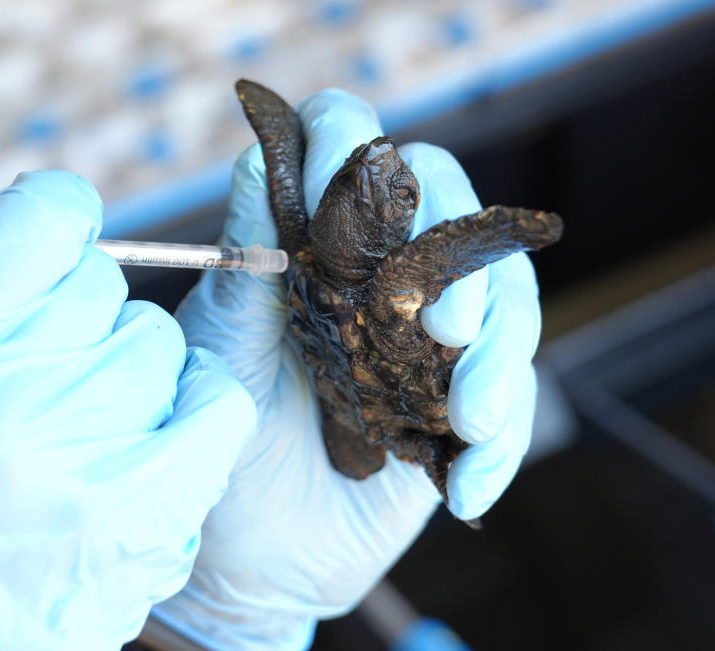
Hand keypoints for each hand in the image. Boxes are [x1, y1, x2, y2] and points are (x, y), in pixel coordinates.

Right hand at [0, 159, 255, 648]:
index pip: (48, 215)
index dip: (51, 219)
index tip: (44, 244)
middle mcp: (6, 394)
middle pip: (104, 280)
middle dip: (71, 306)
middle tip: (35, 362)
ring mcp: (83, 459)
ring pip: (158, 344)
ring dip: (122, 367)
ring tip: (72, 420)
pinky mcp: (143, 519)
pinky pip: (216, 408)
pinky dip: (193, 405)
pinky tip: (148, 428)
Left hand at [151, 90, 540, 647]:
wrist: (250, 559)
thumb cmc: (221, 446)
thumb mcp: (221, 357)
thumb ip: (244, 268)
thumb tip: (256, 158)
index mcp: (316, 245)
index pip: (352, 149)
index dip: (350, 141)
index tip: (340, 180)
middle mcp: (383, 277)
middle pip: (453, 208)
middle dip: (459, 263)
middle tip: (441, 332)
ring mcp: (432, 342)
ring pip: (506, 301)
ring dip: (502, 358)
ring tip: (472, 419)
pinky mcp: (465, 406)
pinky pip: (515, 402)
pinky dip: (502, 443)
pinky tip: (466, 488)